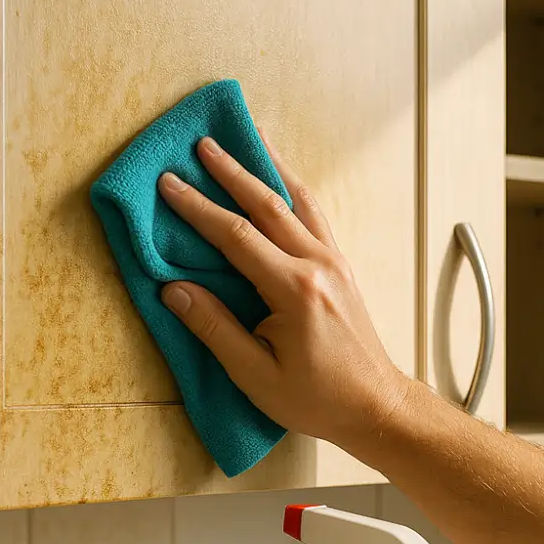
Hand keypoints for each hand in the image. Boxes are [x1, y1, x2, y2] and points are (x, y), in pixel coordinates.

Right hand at [158, 135, 408, 452]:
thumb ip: (215, 328)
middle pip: (267, 204)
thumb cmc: (317, 398)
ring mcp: (334, 262)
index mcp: (294, 290)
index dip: (198, 208)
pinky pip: (314, 215)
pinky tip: (280, 178)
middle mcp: (318, 264)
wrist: (375, 405)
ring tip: (248, 138)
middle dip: (231, 171)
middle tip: (202, 143)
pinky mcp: (341, 267)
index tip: (168, 183)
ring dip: (267, 167)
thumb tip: (173, 290)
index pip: (236, 236)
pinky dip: (293, 189)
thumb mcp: (256, 375)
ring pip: (297, 200)